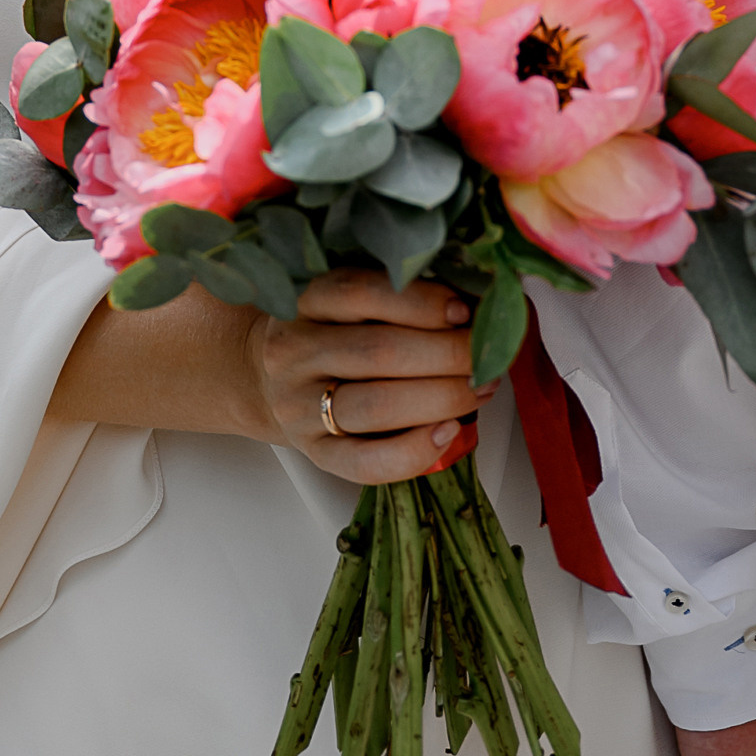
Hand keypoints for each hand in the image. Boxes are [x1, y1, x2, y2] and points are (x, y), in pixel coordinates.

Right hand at [249, 266, 491, 483]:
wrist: (267, 380)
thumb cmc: (330, 333)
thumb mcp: (349, 300)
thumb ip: (399, 297)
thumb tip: (477, 306)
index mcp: (307, 300)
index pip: (361, 292)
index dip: (421, 301)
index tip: (463, 310)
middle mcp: (295, 351)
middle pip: (379, 352)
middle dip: (449, 354)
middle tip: (488, 356)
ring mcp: (300, 406)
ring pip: (377, 404)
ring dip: (444, 397)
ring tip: (481, 388)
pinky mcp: (314, 452)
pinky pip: (366, 462)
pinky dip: (415, 449)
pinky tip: (449, 430)